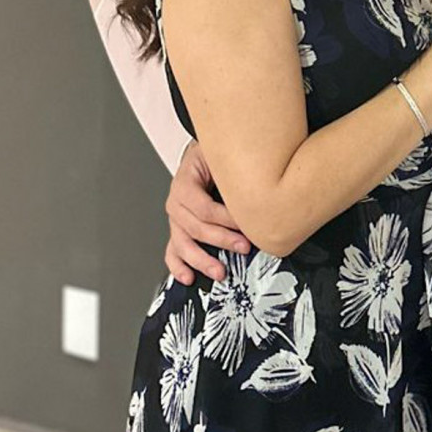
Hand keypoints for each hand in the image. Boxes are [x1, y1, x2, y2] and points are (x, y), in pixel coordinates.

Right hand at [164, 141, 250, 284]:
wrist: (200, 156)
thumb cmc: (211, 158)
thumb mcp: (219, 157)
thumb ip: (232, 172)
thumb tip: (258, 188)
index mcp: (185, 183)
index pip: (204, 207)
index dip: (226, 219)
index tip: (247, 224)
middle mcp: (176, 202)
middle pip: (196, 227)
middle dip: (222, 240)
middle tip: (243, 247)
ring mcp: (175, 219)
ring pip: (183, 244)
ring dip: (202, 260)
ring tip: (220, 271)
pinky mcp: (178, 230)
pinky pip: (173, 251)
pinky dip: (179, 266)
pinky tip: (188, 276)